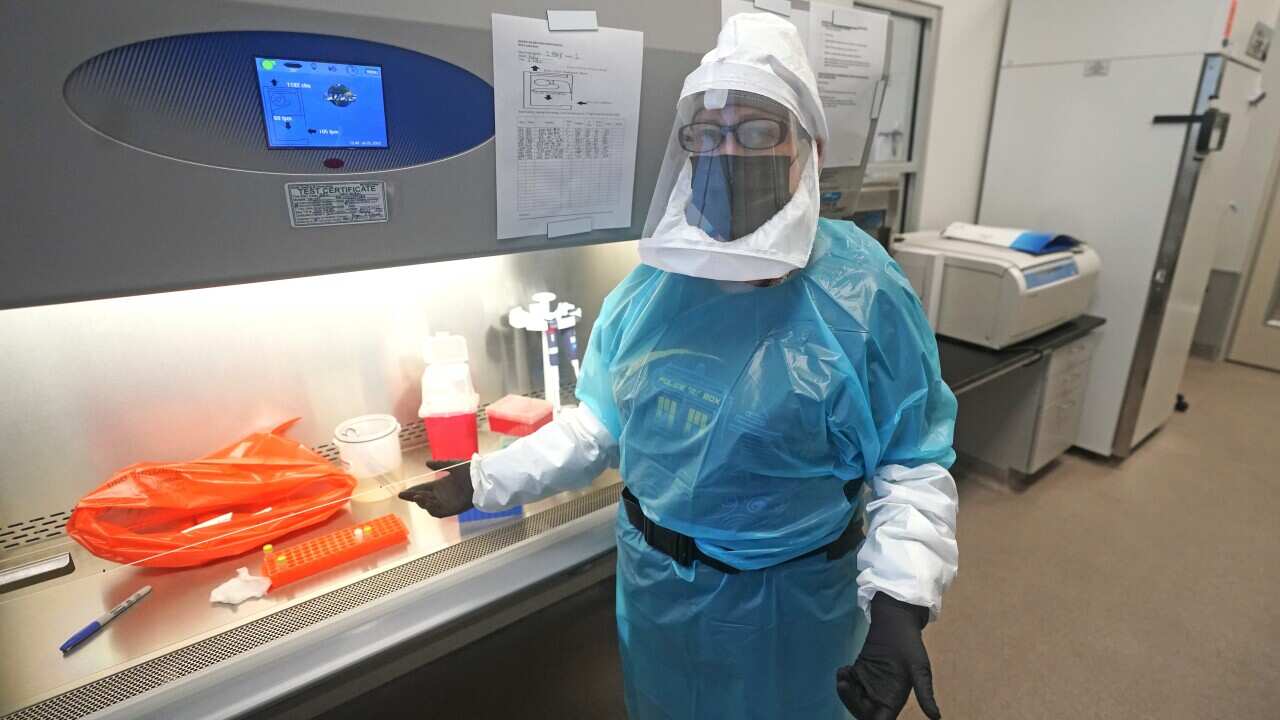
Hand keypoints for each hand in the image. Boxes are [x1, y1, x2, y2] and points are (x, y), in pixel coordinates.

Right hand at [397, 460, 473, 516]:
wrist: (481, 477)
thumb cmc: (469, 470)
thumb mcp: (452, 465)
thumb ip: (439, 464)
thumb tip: (426, 462)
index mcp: (441, 485)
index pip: (424, 489)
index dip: (413, 490)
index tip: (403, 492)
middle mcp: (442, 495)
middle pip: (423, 499)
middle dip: (413, 497)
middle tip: (404, 494)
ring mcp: (447, 503)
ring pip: (429, 506)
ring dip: (421, 502)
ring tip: (416, 496)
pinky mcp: (453, 509)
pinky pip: (438, 512)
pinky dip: (431, 508)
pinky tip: (425, 501)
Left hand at [836, 593, 940, 719]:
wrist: (896, 622)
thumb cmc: (910, 645)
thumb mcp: (920, 670)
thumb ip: (925, 694)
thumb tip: (937, 718)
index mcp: (895, 698)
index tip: (864, 713)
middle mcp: (881, 694)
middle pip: (863, 713)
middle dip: (851, 703)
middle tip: (845, 683)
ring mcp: (870, 683)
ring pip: (853, 700)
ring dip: (845, 693)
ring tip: (844, 676)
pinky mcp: (861, 672)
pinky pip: (849, 685)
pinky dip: (843, 681)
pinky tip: (845, 670)